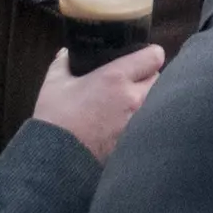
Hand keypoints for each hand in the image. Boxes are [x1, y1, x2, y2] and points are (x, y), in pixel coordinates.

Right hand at [31, 41, 160, 159]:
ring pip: (155, 103)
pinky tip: (122, 122)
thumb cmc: (56, 119)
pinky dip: (139, 121)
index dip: (150, 53)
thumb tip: (66, 52)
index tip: (141, 56)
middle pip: (158, 79)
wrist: (56, 159)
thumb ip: (63, 62)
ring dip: (146, 99)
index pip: (154, 57)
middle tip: (131, 79)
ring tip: (127, 102)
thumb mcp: (55, 84)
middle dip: (148, 77)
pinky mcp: (134, 142)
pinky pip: (145, 124)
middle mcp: (133, 98)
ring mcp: (136, 122)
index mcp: (116, 77)